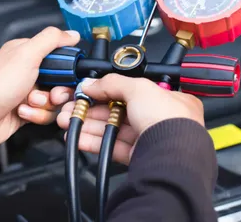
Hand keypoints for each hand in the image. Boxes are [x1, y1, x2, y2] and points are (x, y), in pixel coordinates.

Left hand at [0, 27, 80, 148]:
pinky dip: (37, 115)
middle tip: (49, 93)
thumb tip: (72, 33)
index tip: (65, 75)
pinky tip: (23, 111)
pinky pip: (47, 114)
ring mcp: (30, 91)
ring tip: (29, 102)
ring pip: (57, 100)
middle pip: (63, 81)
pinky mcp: (29, 110)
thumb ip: (51, 40)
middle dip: (58, 91)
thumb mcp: (27, 55)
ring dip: (45, 104)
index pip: (62, 56)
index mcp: (29, 53)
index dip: (68, 68)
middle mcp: (31, 71)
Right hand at [57, 74, 203, 164]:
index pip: (134, 90)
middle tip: (74, 106)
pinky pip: (113, 148)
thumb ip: (113, 83)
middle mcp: (162, 119)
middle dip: (93, 108)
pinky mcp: (140, 158)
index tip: (89, 90)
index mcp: (169, 99)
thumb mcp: (139, 88)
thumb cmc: (170, 120)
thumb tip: (91, 83)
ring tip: (68, 120)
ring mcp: (151, 140)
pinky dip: (94, 142)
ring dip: (89, 124)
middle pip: (121, 111)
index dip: (109, 89)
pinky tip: (78, 137)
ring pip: (115, 130)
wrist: (172, 156)